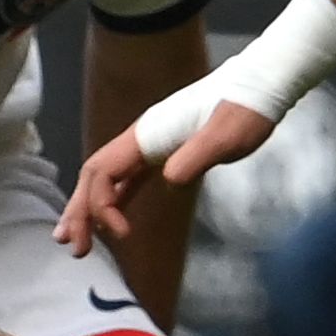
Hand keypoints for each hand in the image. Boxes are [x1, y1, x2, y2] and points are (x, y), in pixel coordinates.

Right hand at [55, 103, 272, 255]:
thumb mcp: (227, 135)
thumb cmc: (246, 109)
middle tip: (74, 248)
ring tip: (79, 242)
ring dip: (90, 208)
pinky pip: (128, 179)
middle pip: (94, 175)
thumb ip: (197, 155)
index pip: (103, 170)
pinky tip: (112, 221)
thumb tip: (169, 179)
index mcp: (147, 134)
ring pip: (107, 178)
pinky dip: (115, 201)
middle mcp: (141, 138)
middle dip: (80, 211)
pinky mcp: (165, 152)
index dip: (100, 204)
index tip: (122, 234)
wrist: (260, 86)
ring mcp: (151, 145)